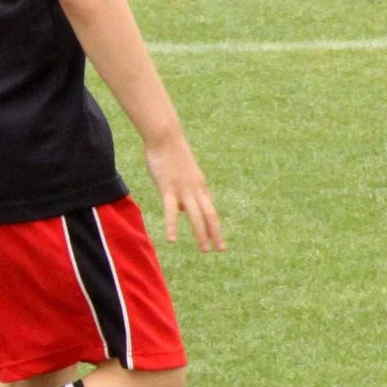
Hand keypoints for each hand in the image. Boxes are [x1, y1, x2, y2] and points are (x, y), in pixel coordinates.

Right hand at [146, 136, 226, 251]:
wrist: (166, 137)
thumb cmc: (171, 154)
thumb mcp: (181, 175)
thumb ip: (182, 192)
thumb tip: (179, 209)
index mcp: (200, 186)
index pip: (211, 210)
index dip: (216, 226)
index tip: (220, 240)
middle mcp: (196, 189)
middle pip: (210, 214)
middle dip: (215, 233)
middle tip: (220, 250)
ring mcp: (183, 189)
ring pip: (196, 215)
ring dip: (201, 234)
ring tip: (205, 250)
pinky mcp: (168, 188)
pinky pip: (171, 211)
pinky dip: (172, 226)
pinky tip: (172, 240)